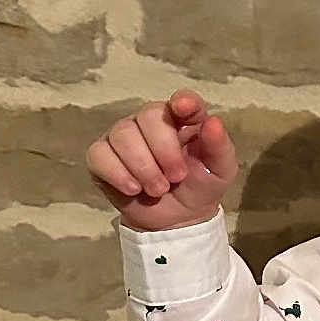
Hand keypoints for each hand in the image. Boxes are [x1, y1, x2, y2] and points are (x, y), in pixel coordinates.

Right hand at [86, 89, 237, 231]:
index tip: (183, 108)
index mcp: (183, 119)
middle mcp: (151, 120)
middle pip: (148, 116)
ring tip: (158, 189)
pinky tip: (133, 189)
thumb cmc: (199, 187)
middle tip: (176, 177)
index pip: (183, 99)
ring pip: (123, 134)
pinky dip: (117, 174)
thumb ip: (219, 147)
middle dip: (164, 150)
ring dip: (143, 167)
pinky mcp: (101, 156)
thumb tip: (213, 122)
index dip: (183, 101)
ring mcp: (123, 136)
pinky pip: (99, 154)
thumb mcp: (220, 171)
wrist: (177, 221)